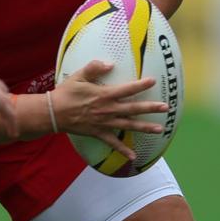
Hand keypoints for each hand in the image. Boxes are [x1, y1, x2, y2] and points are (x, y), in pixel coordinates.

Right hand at [52, 60, 169, 159]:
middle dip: (151, 108)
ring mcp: (104, 123)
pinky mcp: (98, 133)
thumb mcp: (78, 76)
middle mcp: (108, 110)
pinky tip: (134, 156)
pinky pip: (113, 143)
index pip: (127, 89)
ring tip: (160, 129)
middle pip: (134, 108)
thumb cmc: (66, 93)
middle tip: (166, 107)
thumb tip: (110, 63)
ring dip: (145, 127)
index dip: (141, 85)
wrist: (53, 113)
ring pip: (129, 125)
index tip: (154, 81)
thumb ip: (94, 68)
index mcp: (104, 95)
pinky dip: (123, 150)